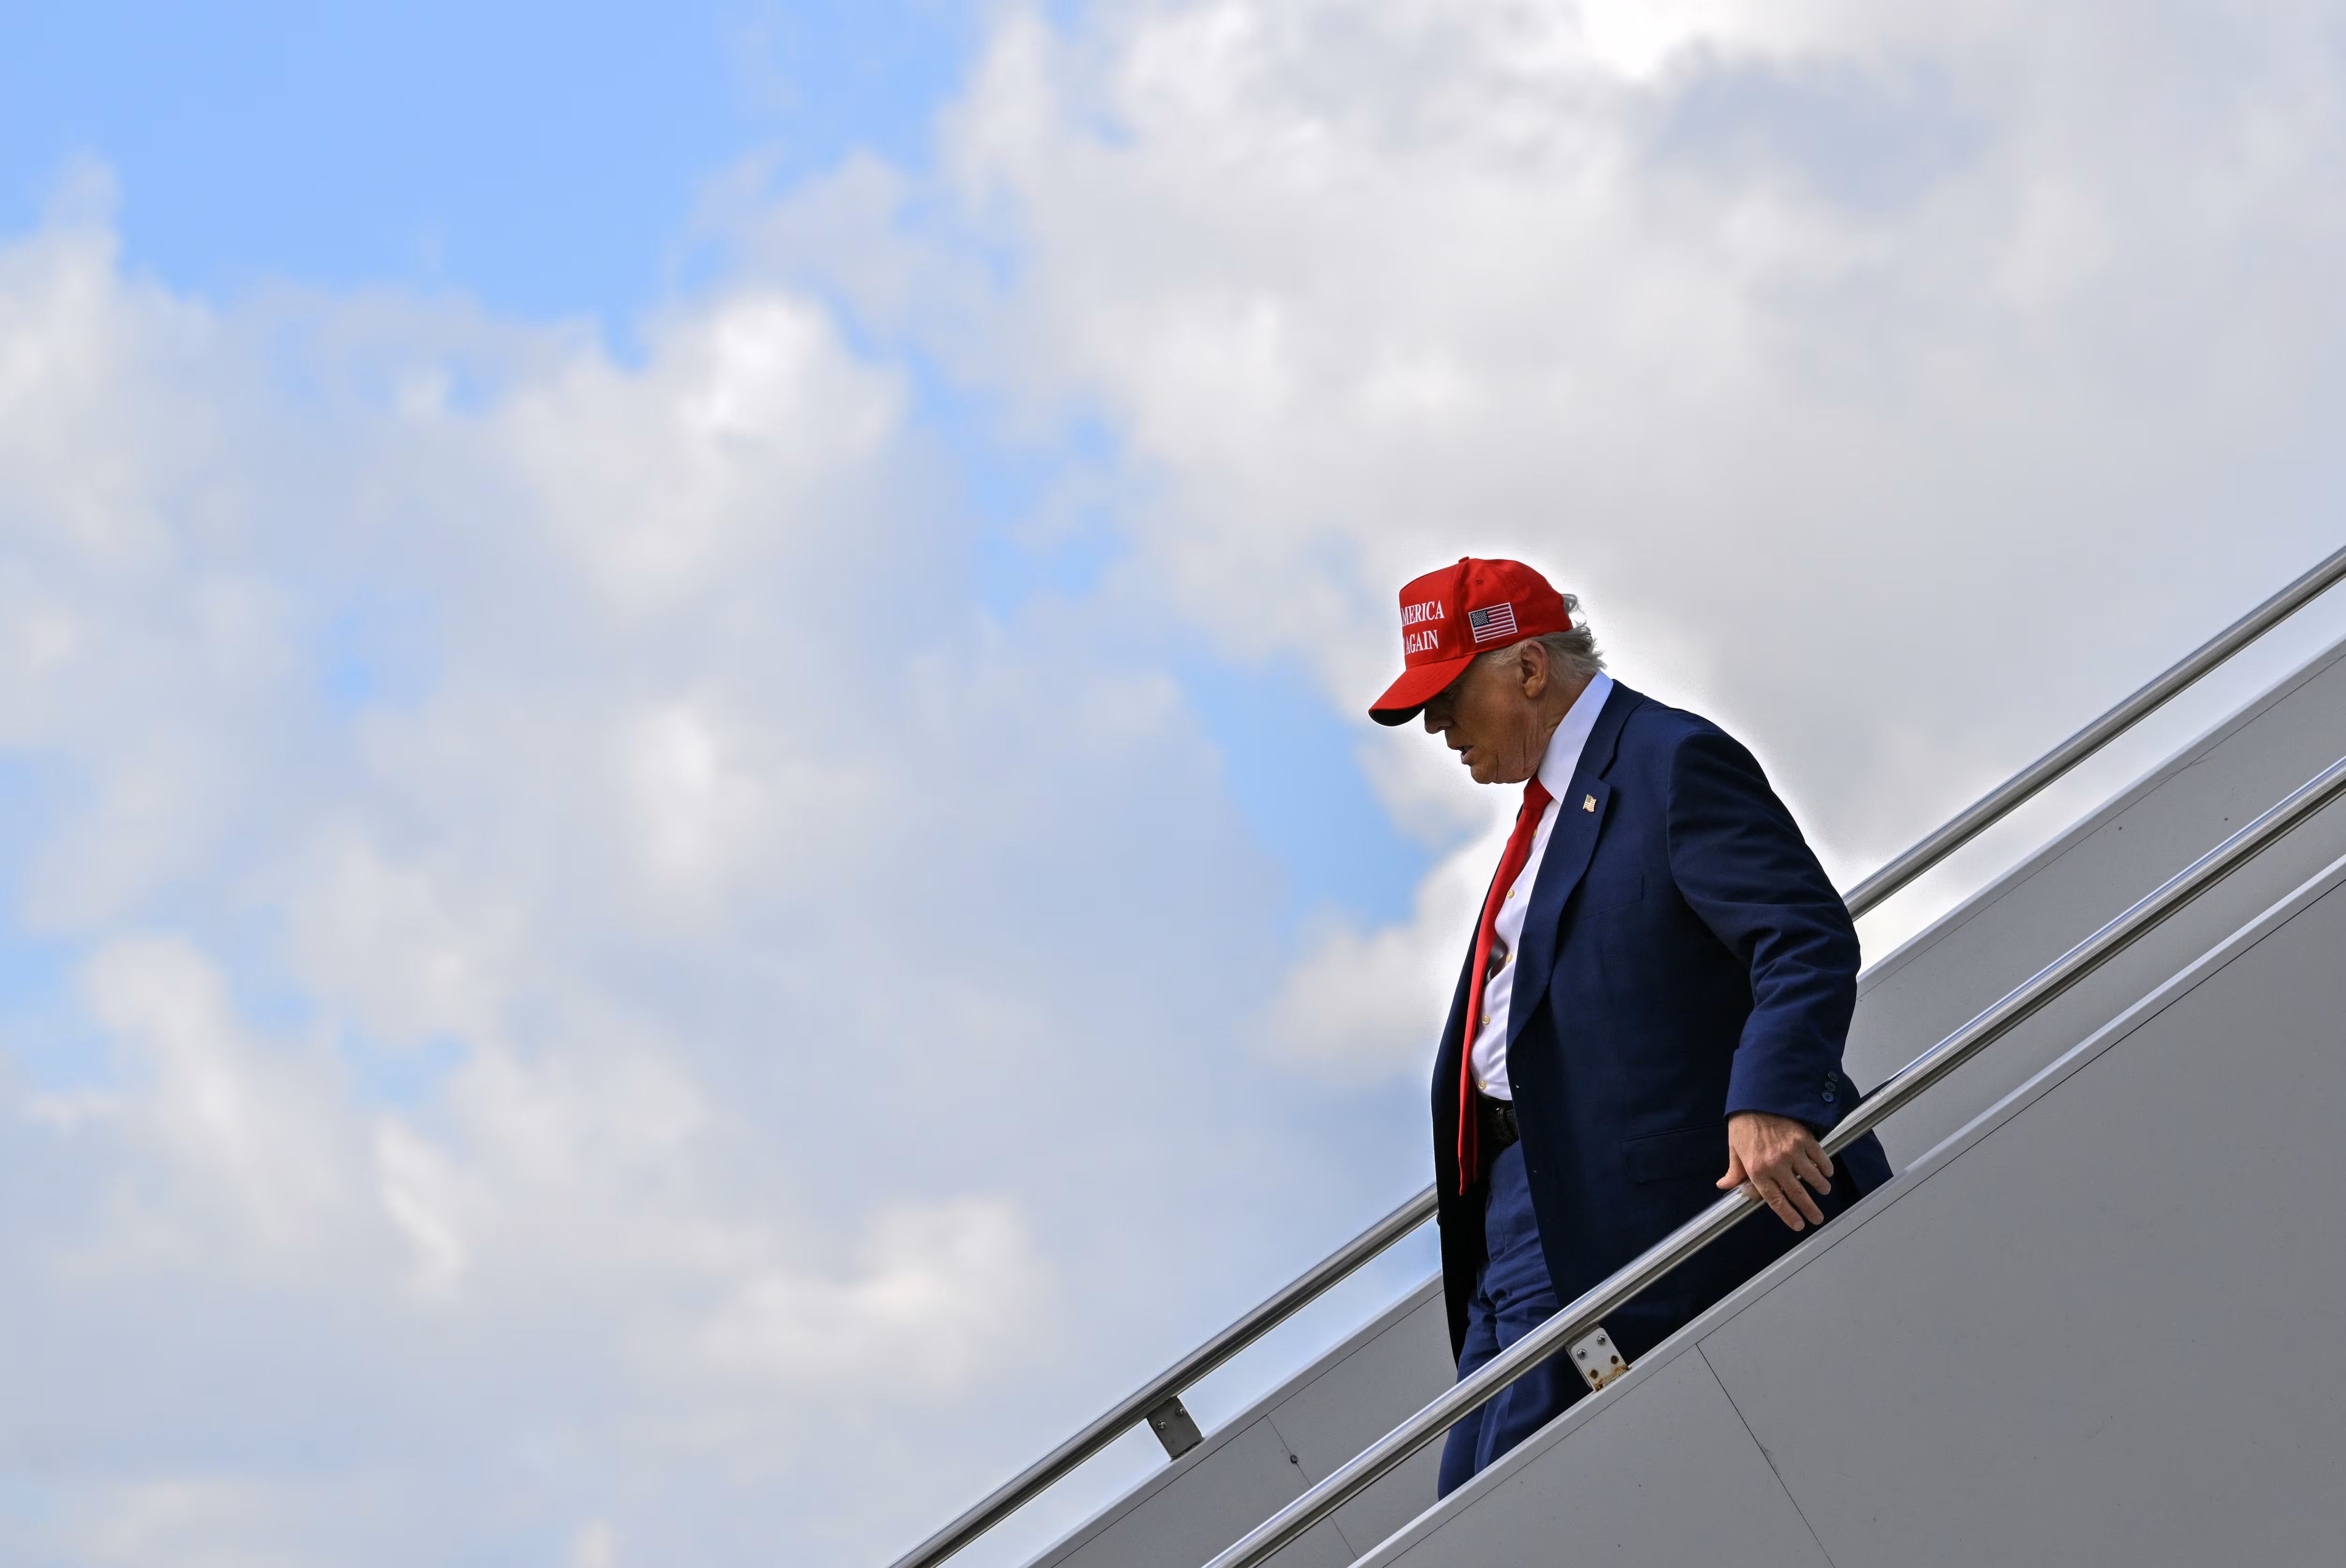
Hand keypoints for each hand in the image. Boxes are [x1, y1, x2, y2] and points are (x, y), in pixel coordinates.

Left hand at [1717, 1111, 1834, 1231]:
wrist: (1755, 1098)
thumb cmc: (1743, 1125)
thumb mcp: (1734, 1149)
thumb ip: (1734, 1171)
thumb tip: (1725, 1187)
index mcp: (1757, 1169)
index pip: (1775, 1200)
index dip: (1788, 1215)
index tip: (1798, 1225)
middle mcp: (1776, 1163)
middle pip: (1797, 1193)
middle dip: (1809, 1208)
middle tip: (1817, 1218)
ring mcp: (1792, 1151)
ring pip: (1812, 1177)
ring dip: (1819, 1186)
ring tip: (1823, 1191)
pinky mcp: (1804, 1138)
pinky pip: (1819, 1158)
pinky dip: (1825, 1167)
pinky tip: (1826, 1172)